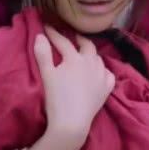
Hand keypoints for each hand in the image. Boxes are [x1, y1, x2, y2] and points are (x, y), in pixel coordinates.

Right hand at [33, 25, 115, 144]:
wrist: (72, 122)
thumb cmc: (56, 98)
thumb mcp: (46, 75)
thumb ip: (43, 54)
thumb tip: (40, 35)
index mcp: (75, 58)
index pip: (63, 42)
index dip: (54, 33)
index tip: (47, 27)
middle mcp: (91, 63)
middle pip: (87, 45)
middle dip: (79, 39)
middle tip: (73, 37)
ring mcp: (101, 76)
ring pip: (99, 59)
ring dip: (91, 53)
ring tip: (85, 53)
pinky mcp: (107, 89)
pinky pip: (108, 74)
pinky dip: (103, 70)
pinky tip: (99, 72)